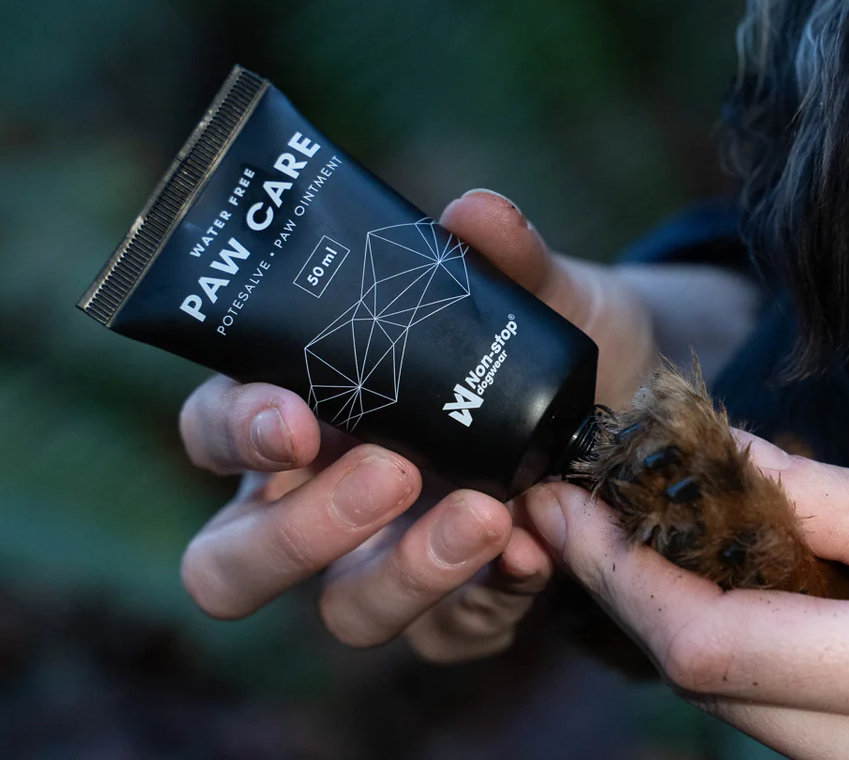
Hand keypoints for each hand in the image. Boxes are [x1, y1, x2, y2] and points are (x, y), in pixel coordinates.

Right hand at [176, 189, 657, 660]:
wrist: (634, 399)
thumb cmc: (543, 335)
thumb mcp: (533, 289)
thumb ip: (502, 254)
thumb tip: (476, 213)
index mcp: (298, 412)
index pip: (214, 432)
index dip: (235, 433)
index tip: (296, 418)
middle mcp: (320, 501)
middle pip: (230, 565)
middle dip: (295, 535)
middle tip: (391, 474)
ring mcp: (383, 564)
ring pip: (343, 612)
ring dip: (406, 573)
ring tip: (488, 513)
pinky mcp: (457, 608)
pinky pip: (449, 634)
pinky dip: (489, 599)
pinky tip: (536, 551)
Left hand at [520, 432, 848, 758]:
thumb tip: (731, 462)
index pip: (715, 646)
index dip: (623, 575)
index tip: (569, 506)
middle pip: (709, 690)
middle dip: (634, 598)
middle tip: (593, 507)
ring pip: (747, 721)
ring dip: (687, 630)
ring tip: (660, 534)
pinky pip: (800, 739)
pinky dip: (753, 666)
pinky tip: (747, 593)